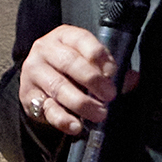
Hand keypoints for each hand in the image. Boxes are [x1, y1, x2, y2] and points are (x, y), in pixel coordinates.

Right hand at [19, 27, 137, 139]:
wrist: (39, 82)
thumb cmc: (70, 70)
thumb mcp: (88, 62)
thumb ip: (111, 70)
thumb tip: (133, 79)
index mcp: (64, 36)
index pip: (82, 41)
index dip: (99, 56)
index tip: (112, 73)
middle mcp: (45, 50)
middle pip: (70, 63)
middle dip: (93, 80)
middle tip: (109, 95)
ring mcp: (34, 72)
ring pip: (58, 87)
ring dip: (82, 103)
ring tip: (99, 114)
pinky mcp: (28, 96)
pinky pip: (47, 109)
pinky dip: (63, 119)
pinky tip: (77, 126)